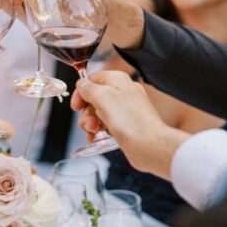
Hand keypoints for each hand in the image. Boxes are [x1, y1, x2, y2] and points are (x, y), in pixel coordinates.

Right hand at [71, 70, 188, 178]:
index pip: (91, 80)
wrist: (149, 145)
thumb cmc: (131, 121)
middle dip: (86, 112)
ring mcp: (125, 109)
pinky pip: (106, 124)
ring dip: (91, 123)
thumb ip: (88, 88)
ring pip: (98, 113)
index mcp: (117, 80)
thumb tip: (81, 84)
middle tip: (89, 123)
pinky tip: (96, 138)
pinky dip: (99, 131)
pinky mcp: (126, 124)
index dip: (81, 93)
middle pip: (93, 98)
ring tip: (94, 132)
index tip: (76, 106)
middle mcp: (122, 92)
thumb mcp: (102, 97)